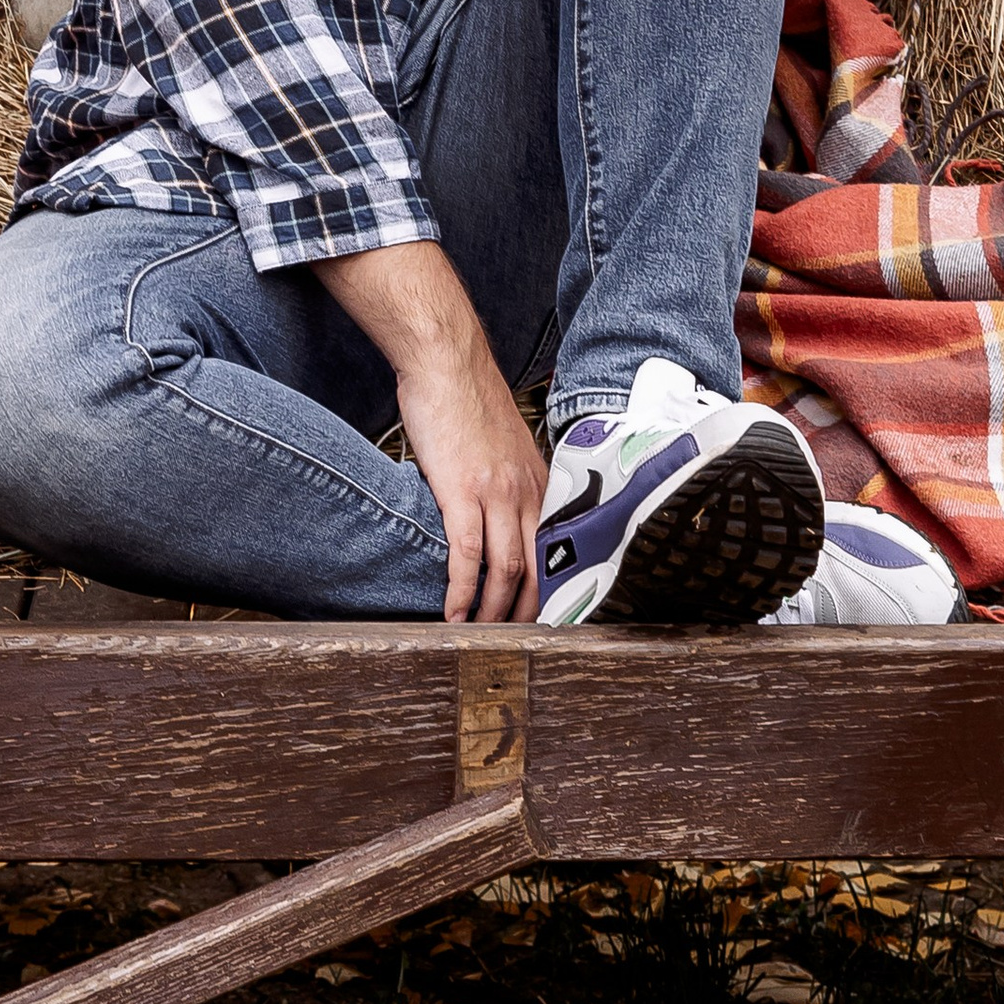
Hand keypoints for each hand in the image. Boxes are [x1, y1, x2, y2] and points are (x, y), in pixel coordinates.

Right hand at [314, 239, 548, 621]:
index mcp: (540, 480)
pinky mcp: (462, 492)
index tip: (546, 619)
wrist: (446, 361)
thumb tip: (498, 512)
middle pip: (539, 568)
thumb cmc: (467, 399)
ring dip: (494, 611)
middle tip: (514, 642)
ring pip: (507, 569)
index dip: (553, 589)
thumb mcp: (503, 444)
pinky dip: (461, 591)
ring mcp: (498, 493)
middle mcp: (528, 490)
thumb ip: (509, 479)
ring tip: (479, 637)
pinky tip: (452, 613)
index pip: (557, 547)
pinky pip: (468, 555)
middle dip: (528, 613)